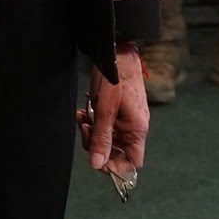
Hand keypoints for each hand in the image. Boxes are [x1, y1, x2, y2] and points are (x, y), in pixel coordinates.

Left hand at [79, 47, 148, 185]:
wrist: (117, 51)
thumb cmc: (115, 78)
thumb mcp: (104, 110)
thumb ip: (101, 138)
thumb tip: (97, 164)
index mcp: (137, 130)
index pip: (132, 163)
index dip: (115, 166)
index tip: (96, 158)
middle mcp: (134, 128)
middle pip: (116, 151)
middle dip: (96, 144)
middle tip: (84, 129)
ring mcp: (126, 119)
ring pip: (107, 138)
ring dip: (92, 131)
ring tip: (82, 117)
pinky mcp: (118, 111)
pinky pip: (105, 125)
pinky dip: (93, 122)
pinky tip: (84, 112)